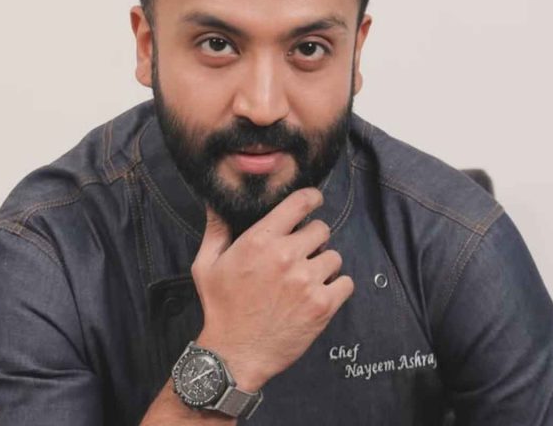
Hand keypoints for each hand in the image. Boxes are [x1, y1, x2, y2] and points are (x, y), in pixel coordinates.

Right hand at [191, 187, 354, 391]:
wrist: (235, 354)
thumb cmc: (220, 308)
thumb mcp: (206, 265)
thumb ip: (216, 230)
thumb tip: (216, 203)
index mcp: (260, 240)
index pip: (300, 203)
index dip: (312, 198)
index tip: (314, 202)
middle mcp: (286, 256)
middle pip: (321, 229)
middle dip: (313, 239)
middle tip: (302, 255)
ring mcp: (307, 281)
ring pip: (334, 256)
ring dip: (324, 265)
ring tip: (307, 280)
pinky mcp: (322, 305)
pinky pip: (346, 282)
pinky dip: (337, 288)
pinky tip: (320, 295)